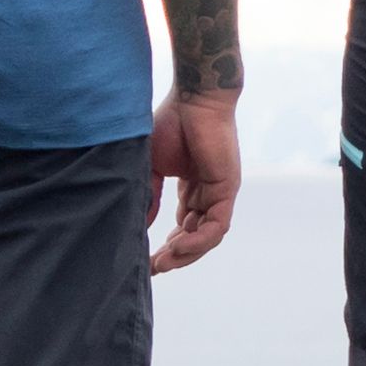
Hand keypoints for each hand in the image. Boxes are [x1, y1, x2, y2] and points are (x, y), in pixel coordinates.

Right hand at [143, 91, 243, 272]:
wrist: (193, 97)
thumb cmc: (172, 122)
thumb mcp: (151, 166)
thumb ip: (148, 196)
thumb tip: (138, 226)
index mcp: (192, 187)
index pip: (184, 226)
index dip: (167, 245)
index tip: (147, 260)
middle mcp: (208, 193)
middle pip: (195, 236)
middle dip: (175, 256)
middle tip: (154, 269)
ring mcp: (220, 192)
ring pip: (208, 236)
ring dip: (186, 253)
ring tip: (162, 263)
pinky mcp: (228, 189)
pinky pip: (216, 226)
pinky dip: (198, 241)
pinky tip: (177, 248)